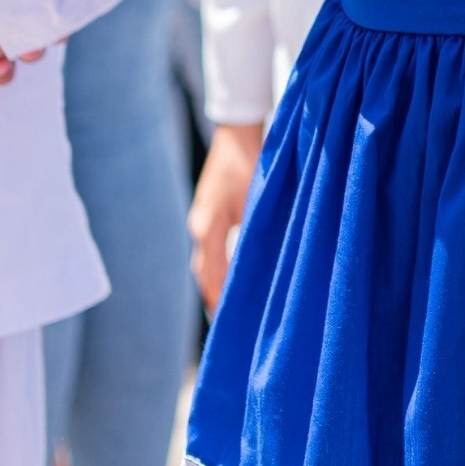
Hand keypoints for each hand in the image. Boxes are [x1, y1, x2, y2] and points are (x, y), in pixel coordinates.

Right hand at [188, 123, 261, 311]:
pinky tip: (230, 285)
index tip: (234, 321)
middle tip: (231, 331)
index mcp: (210, 225)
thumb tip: (265, 266)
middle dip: (216, 299)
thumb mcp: (258, 197)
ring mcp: (201, 222)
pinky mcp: (208, 218)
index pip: (214, 273)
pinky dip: (217, 271)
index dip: (223, 298)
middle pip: (204, 274)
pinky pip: (209, 252)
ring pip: (204, 265)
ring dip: (215, 287)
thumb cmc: (252, 161)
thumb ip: (258, 231)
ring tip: (229, 316)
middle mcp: (200, 227)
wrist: (236, 134)